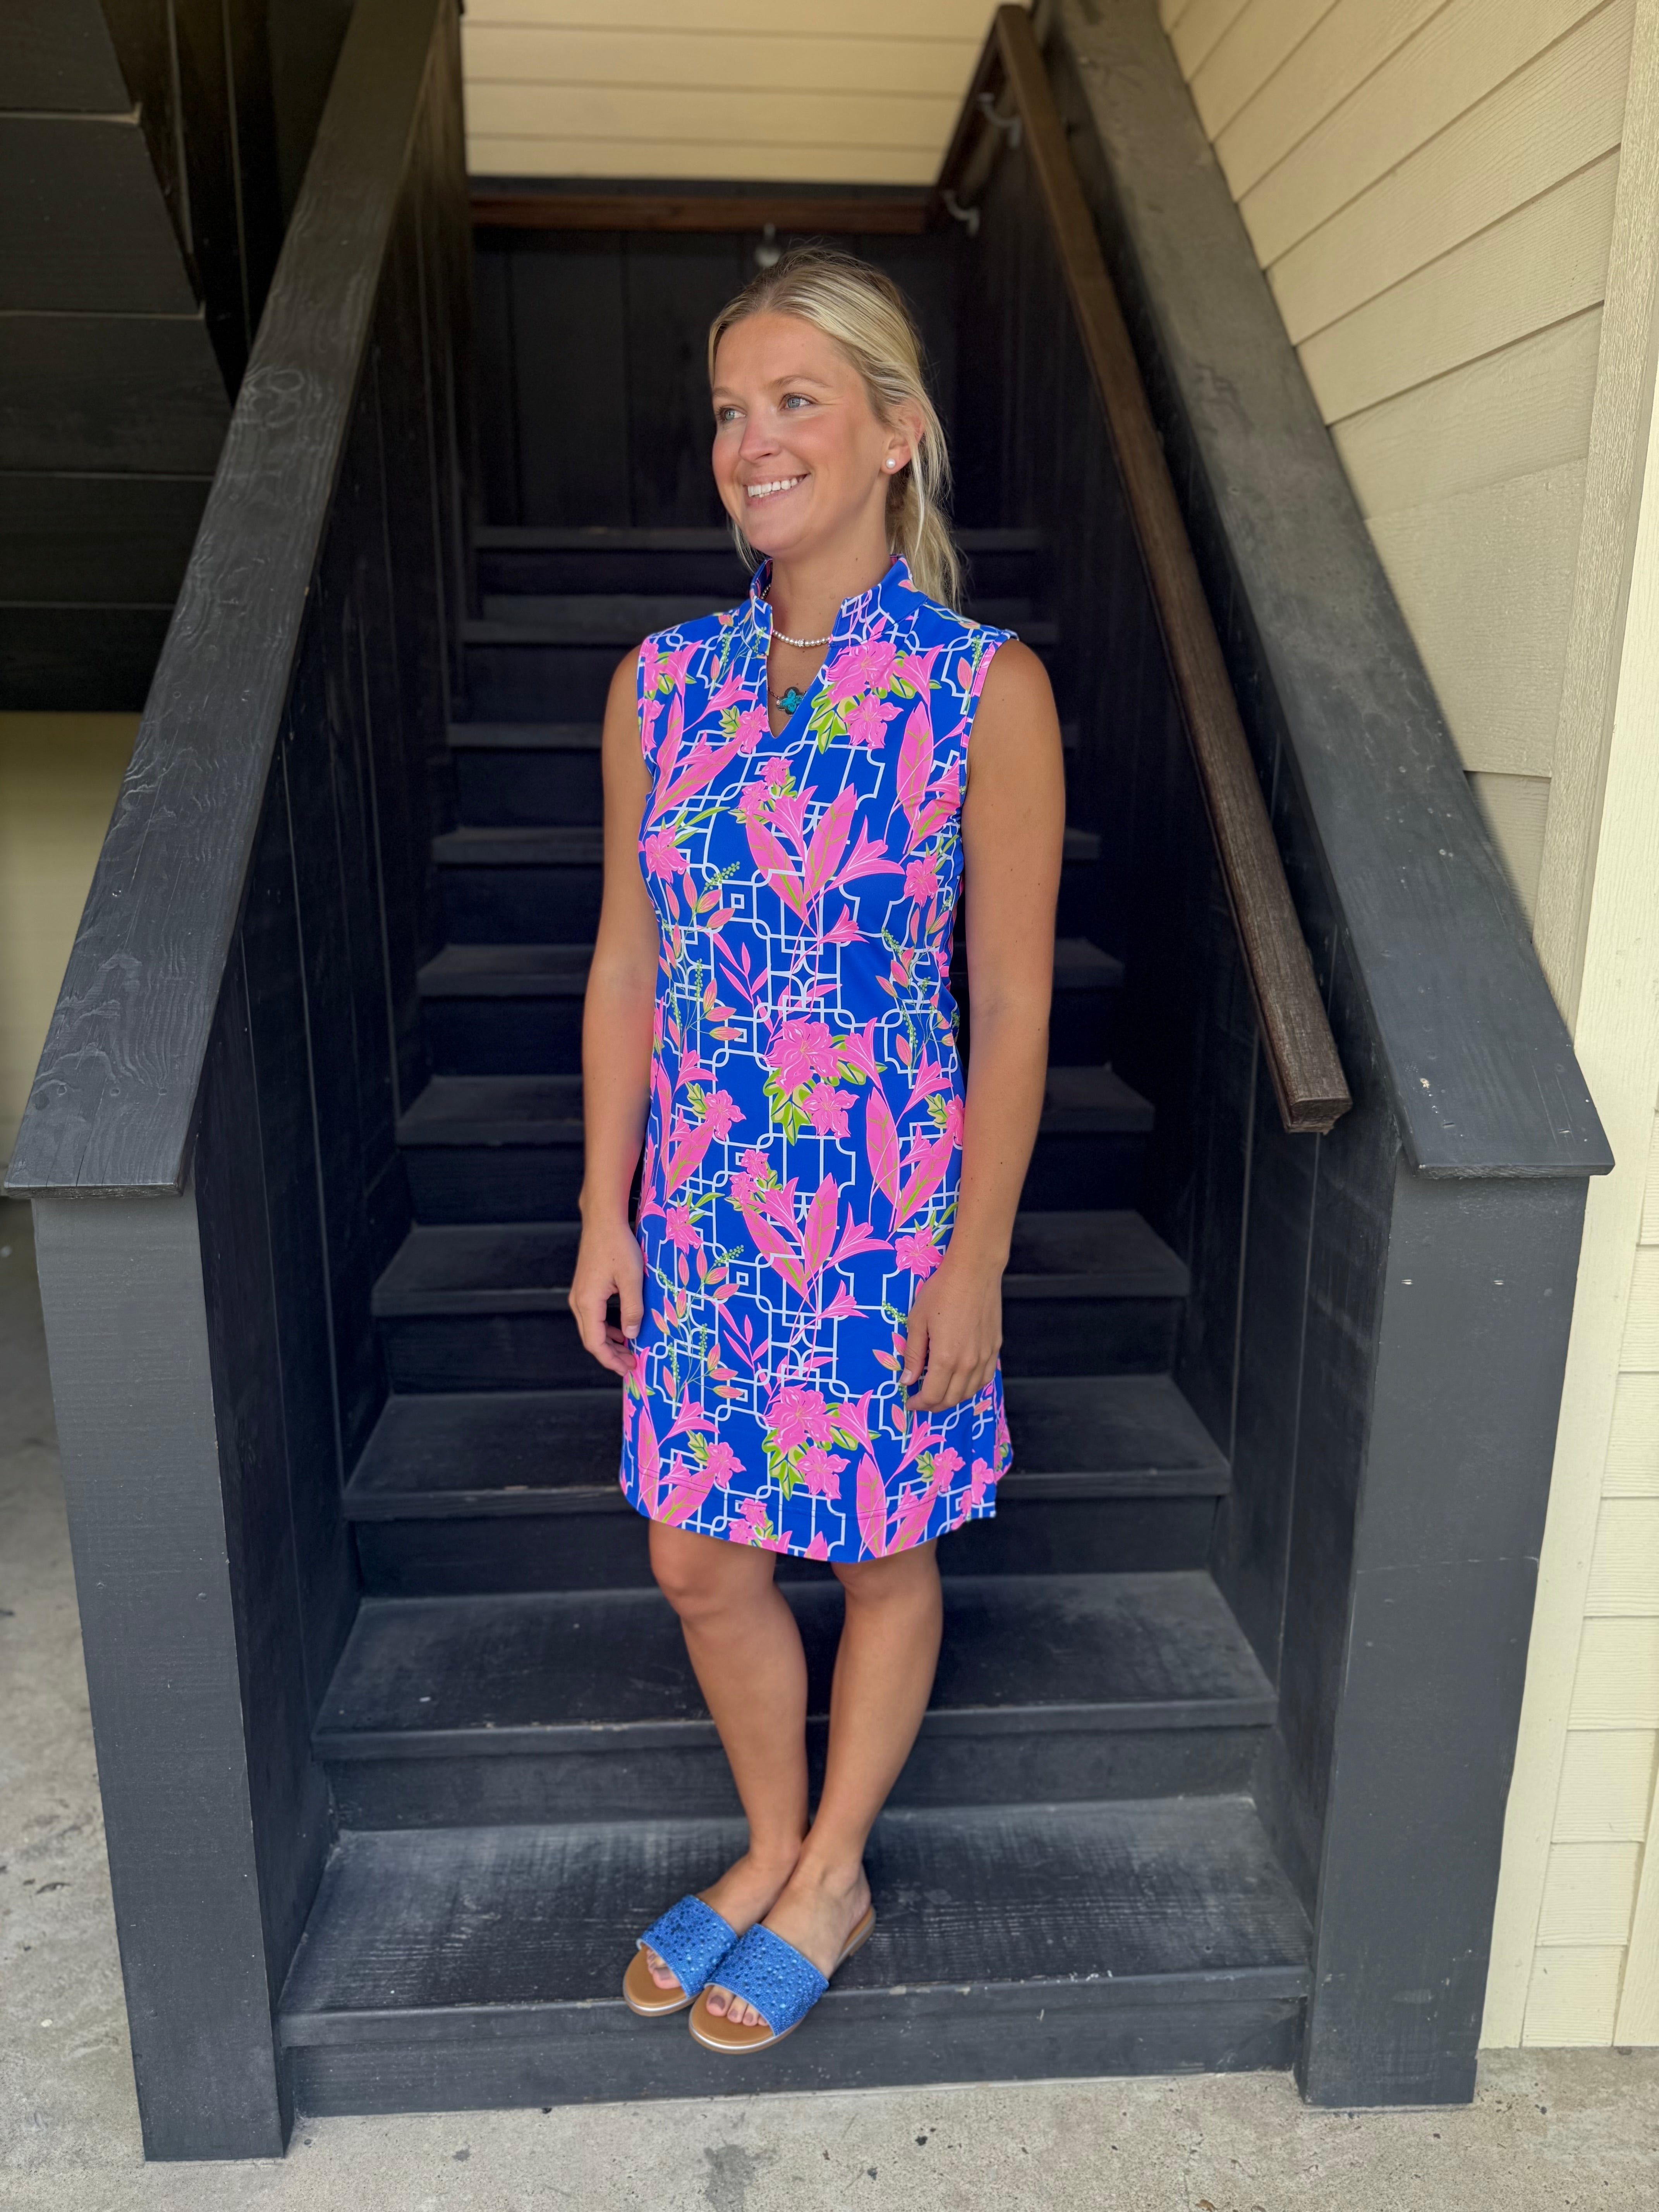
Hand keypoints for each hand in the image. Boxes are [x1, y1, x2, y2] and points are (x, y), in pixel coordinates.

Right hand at [571, 1216, 644, 1377]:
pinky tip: (621, 1329)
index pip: (595, 1343)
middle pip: (591, 1338)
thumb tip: (631, 1337)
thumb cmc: (618, 1246)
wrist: (602, 1220)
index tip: (628, 1369)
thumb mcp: (632, 1280)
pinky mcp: (584, 1287)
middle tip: (631, 1364)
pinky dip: (606, 1327)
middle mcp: (578, 1301)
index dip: (611, 1360)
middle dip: (611, 1355)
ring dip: (609, 1342)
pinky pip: (593, 1316)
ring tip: (628, 1351)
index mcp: (588, 1303)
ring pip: (591, 1328)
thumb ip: (632, 1310)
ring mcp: (579, 1294)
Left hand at [900, 1255, 1001, 1412]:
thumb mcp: (917, 1321)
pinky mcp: (995, 1348)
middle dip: (934, 1405)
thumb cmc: (942, 1292)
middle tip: (922, 1401)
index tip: (910, 1402)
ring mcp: (985, 1356)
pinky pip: (985, 1378)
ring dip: (953, 1399)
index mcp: (946, 1358)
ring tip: (939, 1395)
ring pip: (970, 1391)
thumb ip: (914, 1355)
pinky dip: (971, 1387)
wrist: (974, 1272)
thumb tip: (907, 1380)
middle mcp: (968, 1363)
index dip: (919, 1403)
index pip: (932, 1395)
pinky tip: (962, 1383)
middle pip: (952, 1398)